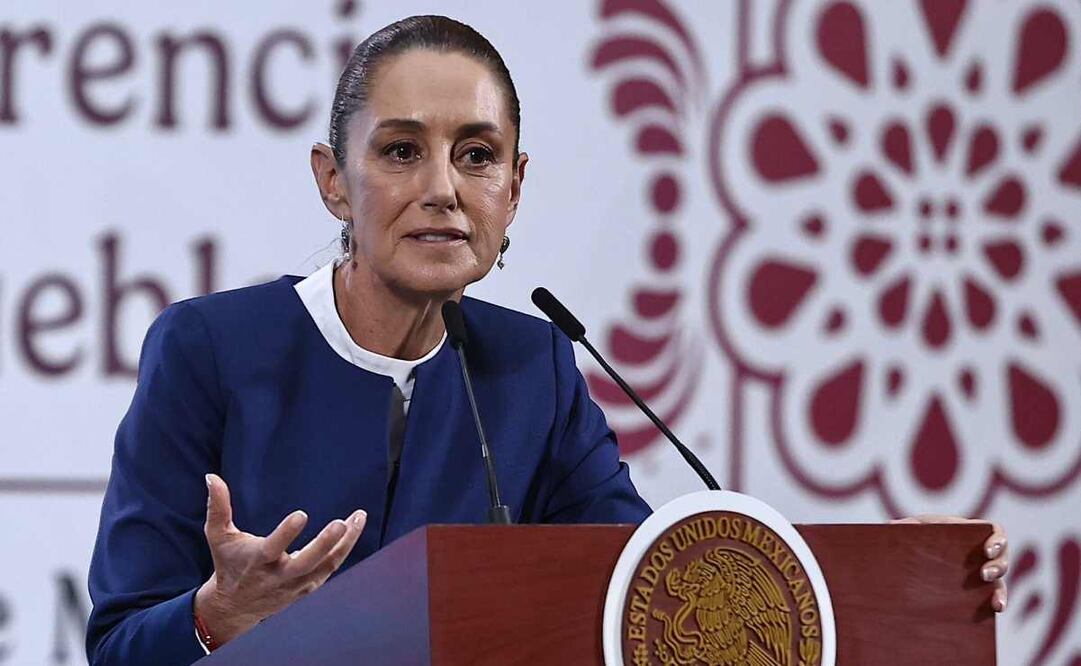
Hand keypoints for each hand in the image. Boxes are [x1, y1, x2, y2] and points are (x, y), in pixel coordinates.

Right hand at [194, 473, 366, 645]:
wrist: (234, 607)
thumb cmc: (228, 563)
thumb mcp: (218, 536)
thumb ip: (217, 507)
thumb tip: (212, 477)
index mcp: (257, 561)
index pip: (273, 548)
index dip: (286, 533)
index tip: (301, 514)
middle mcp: (278, 576)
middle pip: (305, 563)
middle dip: (324, 544)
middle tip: (341, 523)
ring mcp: (296, 585)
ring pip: (326, 566)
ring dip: (345, 543)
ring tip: (359, 517)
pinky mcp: (308, 589)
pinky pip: (331, 569)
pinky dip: (344, 550)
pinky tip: (354, 528)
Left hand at [892, 514, 1007, 611]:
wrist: (917, 557)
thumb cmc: (918, 538)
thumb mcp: (914, 530)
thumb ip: (906, 527)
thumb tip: (890, 526)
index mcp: (971, 533)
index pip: (995, 532)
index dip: (997, 541)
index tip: (987, 550)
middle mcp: (982, 554)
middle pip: (1002, 558)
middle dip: (998, 567)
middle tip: (984, 575)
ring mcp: (982, 573)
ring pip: (1000, 580)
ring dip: (1001, 590)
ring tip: (996, 602)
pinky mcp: (978, 590)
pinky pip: (994, 596)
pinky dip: (998, 601)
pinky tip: (996, 609)